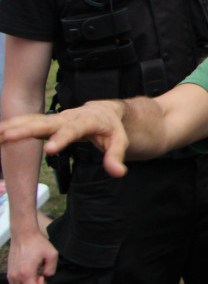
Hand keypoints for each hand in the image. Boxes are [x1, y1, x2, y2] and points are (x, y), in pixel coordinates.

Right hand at [0, 100, 130, 177]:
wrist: (104, 111)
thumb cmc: (111, 128)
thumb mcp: (119, 141)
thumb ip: (116, 157)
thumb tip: (118, 172)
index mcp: (86, 120)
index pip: (72, 130)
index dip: (61, 139)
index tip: (49, 150)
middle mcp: (67, 117)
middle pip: (45, 123)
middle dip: (26, 130)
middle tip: (8, 137)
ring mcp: (55, 119)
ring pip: (32, 121)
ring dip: (13, 127)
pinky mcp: (46, 123)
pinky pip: (27, 123)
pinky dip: (10, 126)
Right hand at [7, 230, 56, 283]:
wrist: (23, 235)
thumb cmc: (37, 243)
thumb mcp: (52, 254)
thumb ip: (52, 269)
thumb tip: (46, 277)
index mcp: (26, 273)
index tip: (43, 277)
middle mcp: (16, 277)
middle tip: (40, 279)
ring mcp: (11, 276)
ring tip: (35, 280)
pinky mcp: (10, 274)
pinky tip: (30, 279)